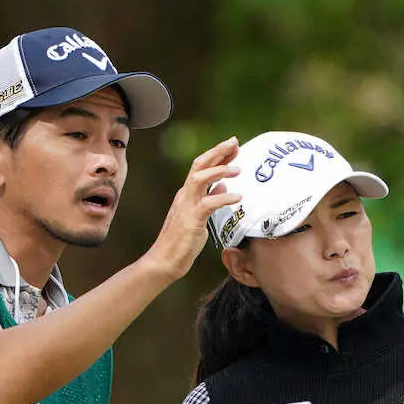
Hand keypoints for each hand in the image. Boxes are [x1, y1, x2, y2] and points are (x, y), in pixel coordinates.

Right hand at [145, 137, 241, 280]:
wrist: (165, 261)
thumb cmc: (182, 242)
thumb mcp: (199, 217)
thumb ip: (209, 200)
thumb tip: (223, 186)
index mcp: (187, 194)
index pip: (201, 167)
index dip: (217, 155)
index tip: (233, 147)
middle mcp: (185, 196)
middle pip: (199, 165)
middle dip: (218, 152)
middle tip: (235, 142)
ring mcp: (186, 207)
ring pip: (200, 179)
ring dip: (220, 171)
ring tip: (239, 169)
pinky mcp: (191, 221)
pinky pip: (208, 204)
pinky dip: (223, 198)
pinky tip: (238, 197)